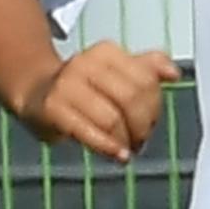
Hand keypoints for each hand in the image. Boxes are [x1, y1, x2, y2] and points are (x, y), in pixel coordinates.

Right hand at [19, 44, 181, 162]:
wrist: (35, 90)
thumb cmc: (83, 86)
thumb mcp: (115, 72)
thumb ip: (147, 69)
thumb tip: (174, 73)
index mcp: (106, 52)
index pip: (146, 80)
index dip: (154, 107)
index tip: (150, 122)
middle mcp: (85, 63)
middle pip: (131, 98)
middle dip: (142, 126)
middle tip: (141, 140)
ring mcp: (66, 85)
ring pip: (112, 118)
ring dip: (125, 140)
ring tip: (126, 149)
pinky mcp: (52, 109)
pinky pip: (87, 131)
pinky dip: (107, 146)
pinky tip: (118, 156)